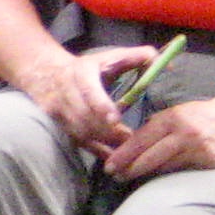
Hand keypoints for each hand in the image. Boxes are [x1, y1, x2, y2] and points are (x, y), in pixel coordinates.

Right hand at [16, 43, 155, 157]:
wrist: (48, 74)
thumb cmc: (91, 67)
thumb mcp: (112, 56)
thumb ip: (139, 57)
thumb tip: (166, 64)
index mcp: (82, 72)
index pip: (89, 91)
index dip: (101, 106)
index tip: (116, 120)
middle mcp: (66, 92)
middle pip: (85, 117)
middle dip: (107, 131)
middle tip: (130, 141)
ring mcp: (59, 111)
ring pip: (80, 132)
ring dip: (103, 143)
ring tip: (126, 152)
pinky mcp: (58, 125)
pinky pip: (78, 142)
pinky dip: (96, 151)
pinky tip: (113, 158)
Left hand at [106, 94, 214, 180]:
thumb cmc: (198, 117)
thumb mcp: (175, 113)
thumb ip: (155, 126)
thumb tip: (130, 142)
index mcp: (172, 118)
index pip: (142, 138)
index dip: (124, 154)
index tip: (110, 165)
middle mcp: (184, 133)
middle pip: (151, 156)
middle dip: (130, 168)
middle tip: (115, 176)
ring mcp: (197, 148)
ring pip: (164, 166)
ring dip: (145, 173)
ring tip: (129, 177)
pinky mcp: (207, 161)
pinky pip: (180, 170)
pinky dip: (165, 174)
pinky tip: (153, 177)